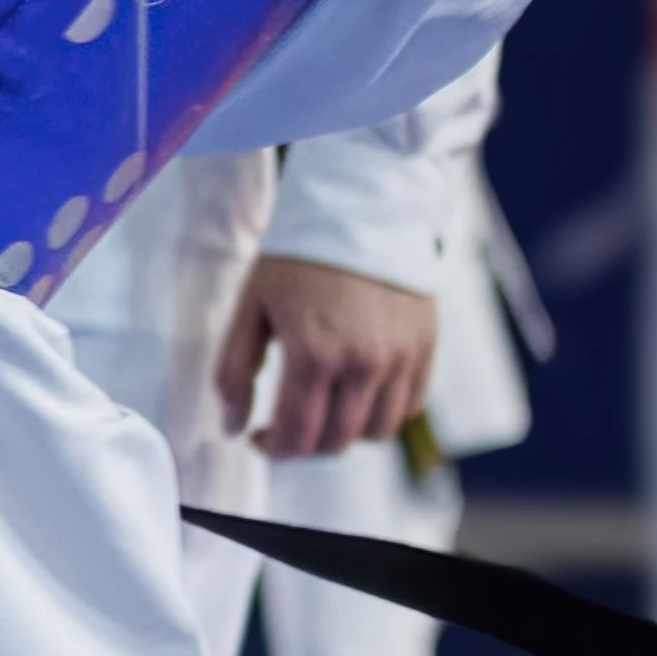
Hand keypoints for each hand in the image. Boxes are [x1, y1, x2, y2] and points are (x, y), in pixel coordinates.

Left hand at [221, 256, 438, 461]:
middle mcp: (363, 365)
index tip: (260, 436)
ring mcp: (400, 359)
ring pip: (377, 433)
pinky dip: (383, 412)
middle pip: (336, 441)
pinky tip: (360, 391)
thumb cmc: (299, 255)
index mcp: (314, 355)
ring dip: (346, 432)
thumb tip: (231, 426)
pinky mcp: (425, 349)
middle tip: (289, 424)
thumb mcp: (251, 305)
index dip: (273, 448)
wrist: (361, 207)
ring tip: (326, 408)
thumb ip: (234, 369)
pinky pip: (408, 407)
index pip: (297, 436)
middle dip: (306, 444)